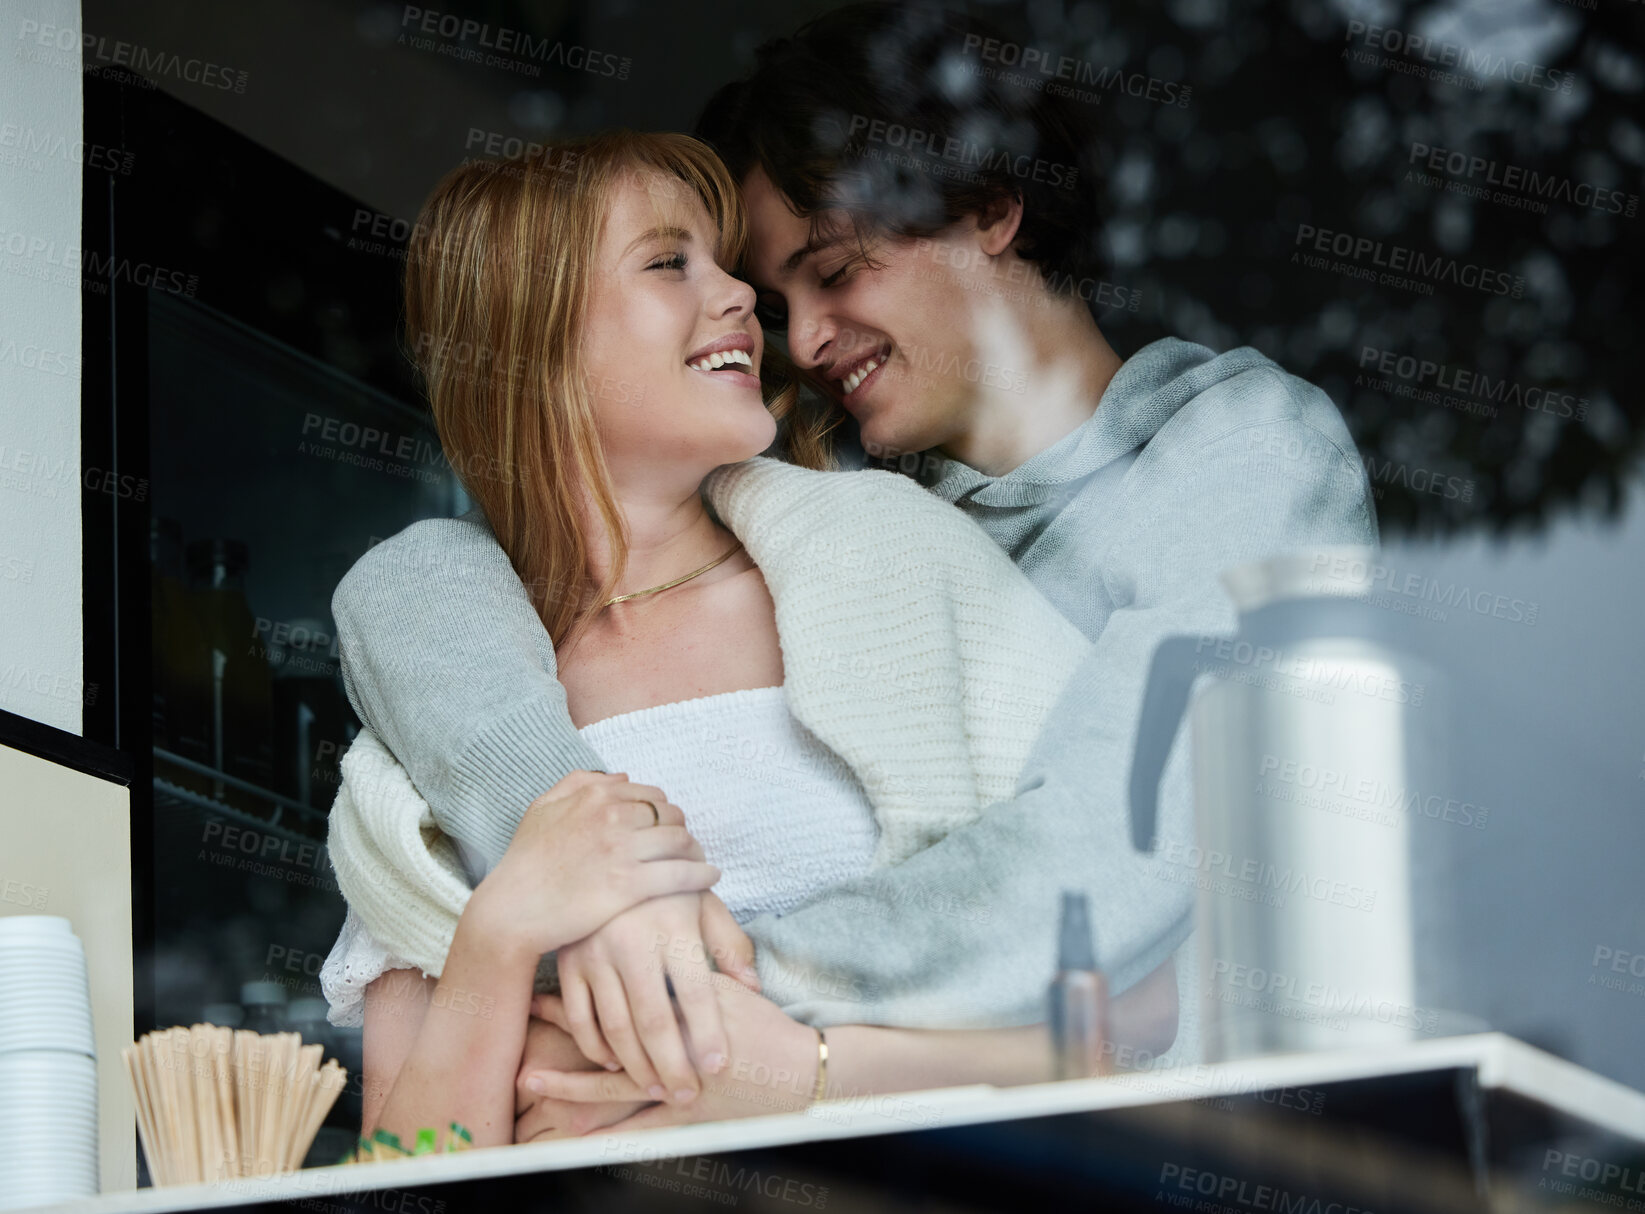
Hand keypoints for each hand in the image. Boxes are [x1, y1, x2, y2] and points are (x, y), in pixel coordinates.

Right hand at [466, 770, 718, 956]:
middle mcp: (612, 815)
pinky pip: (681, 873)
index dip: (664, 813)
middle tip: (686, 847)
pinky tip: (711, 877)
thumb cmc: (524, 863)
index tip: (667, 829)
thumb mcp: (542, 809)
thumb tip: (620, 777)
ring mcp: (622, 850)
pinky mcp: (630, 885)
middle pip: (671, 815)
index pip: (651, 794)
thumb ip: (578, 783)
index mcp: (594, 795)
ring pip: (680, 841)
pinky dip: (702, 873)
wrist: (512, 911)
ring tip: (700, 862)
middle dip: (681, 829)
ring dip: (696, 851)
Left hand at [521, 979, 818, 1131]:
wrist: (799, 1072)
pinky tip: (576, 1131)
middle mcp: (675, 1042)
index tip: (539, 992)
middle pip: (608, 1035)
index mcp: (681, 999)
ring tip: (530, 1077)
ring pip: (614, 1082)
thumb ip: (689, 961)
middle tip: (522, 1026)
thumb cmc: (762, 1024)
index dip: (580, 993)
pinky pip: (638, 1125)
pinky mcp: (685, 1114)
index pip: (621, 995)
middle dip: (562, 1032)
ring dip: (570, 1081)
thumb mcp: (726, 982)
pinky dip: (607, 1129)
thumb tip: (649, 945)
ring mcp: (678, 1082)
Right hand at [552, 890, 759, 1105]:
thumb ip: (729, 943)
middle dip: (673, 1066)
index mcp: (672, 926)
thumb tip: (753, 988)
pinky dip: (593, 1046)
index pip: (695, 993)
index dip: (708, 1034)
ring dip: (635, 1065)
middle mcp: (631, 941)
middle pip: (654, 1020)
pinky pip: (578, 1016)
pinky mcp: (569, 961)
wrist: (608, 851)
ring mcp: (595, 952)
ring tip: (657, 1087)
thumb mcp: (703, 901)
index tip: (719, 1067)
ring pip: (615, 1025)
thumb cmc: (666, 884)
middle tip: (688, 1094)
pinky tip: (613, 1063)